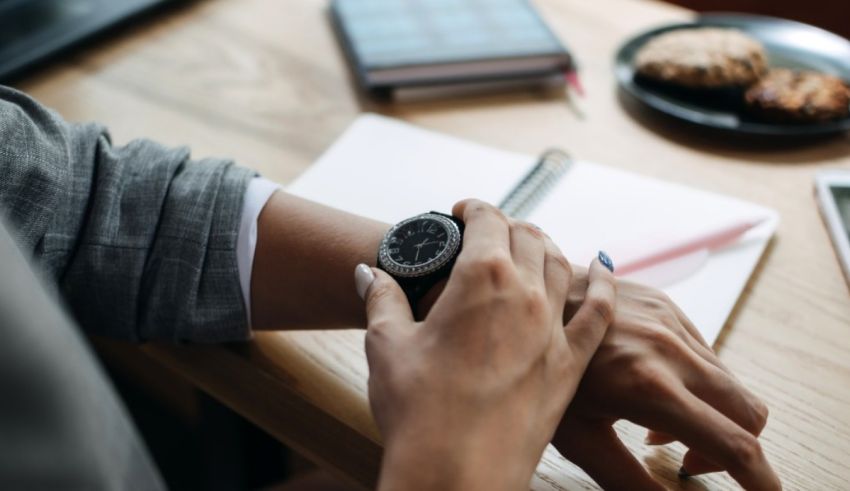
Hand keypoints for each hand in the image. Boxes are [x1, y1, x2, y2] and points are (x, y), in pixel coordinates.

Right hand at [357, 200, 616, 490]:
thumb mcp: (386, 344)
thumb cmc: (417, 410)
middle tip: (487, 234)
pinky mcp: (570, 364)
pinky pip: (600, 311)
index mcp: (481, 278)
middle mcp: (525, 294)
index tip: (461, 212)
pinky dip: (602, 284)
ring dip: (545, 246)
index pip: (487, 219)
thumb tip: (368, 272)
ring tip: (529, 245)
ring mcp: (553, 329)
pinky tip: (602, 268)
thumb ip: (381, 298)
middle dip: (506, 226)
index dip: (474, 208)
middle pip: (527, 236)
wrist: (457, 474)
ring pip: (561, 265)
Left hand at [553, 275, 780, 489]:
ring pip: (729, 382)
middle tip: (689, 463)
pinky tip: (653, 388)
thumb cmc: (538, 369)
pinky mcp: (668, 305)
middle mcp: (670, 349)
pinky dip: (697, 382)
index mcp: (648, 387)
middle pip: (747, 412)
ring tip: (657, 426)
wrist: (526, 296)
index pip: (733, 444)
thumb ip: (628, 478)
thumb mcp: (578, 436)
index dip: (761, 481)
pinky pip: (706, 353)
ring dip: (712, 414)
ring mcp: (672, 322)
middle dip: (736, 449)